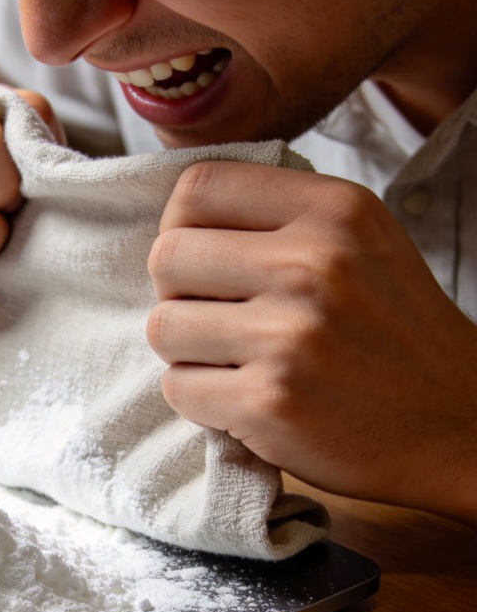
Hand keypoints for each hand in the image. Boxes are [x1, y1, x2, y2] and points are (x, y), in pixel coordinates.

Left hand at [146, 161, 476, 521]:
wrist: (455, 424)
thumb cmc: (391, 333)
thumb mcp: (361, 243)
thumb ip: (278, 219)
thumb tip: (178, 221)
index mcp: (333, 211)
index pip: (197, 188)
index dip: (180, 228)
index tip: (201, 262)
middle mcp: (311, 264)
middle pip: (166, 257)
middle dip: (177, 294)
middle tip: (216, 319)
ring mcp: (289, 336)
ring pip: (163, 327)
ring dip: (185, 353)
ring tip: (233, 362)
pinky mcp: (268, 402)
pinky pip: (178, 388)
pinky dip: (200, 400)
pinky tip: (244, 400)